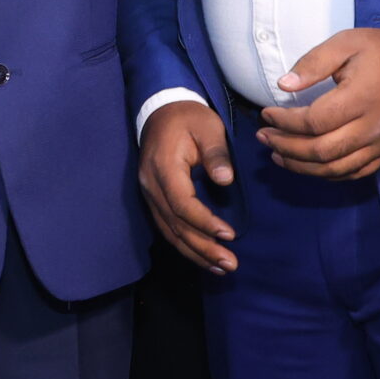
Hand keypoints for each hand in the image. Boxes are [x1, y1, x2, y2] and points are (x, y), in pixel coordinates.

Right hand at [139, 99, 238, 271]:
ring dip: (194, 252)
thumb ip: (217, 153)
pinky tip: (203, 257)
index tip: (229, 235)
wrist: (161, 110)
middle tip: (230, 264)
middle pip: (175, 224)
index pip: (182, 203)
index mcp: (164, 166)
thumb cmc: (189, 118)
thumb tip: (225, 180)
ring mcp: (149, 193)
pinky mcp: (154, 198)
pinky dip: (185, 244)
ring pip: (169, 231)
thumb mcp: (208, 127)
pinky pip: (167, 227)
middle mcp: (151, 184)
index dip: (204, 222)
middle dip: (203, 247)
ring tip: (220, 268)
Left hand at [256, 27, 379, 180]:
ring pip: (336, 168)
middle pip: (322, 151)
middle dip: (287, 148)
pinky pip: (355, 172)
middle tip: (264, 138)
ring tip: (278, 156)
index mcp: (362, 98)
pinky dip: (329, 174)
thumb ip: (314, 62)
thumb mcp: (347, 42)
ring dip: (303, 167)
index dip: (285, 122)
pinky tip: (309, 166)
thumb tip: (284, 86)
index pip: (314, 121)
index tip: (266, 114)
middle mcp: (373, 127)